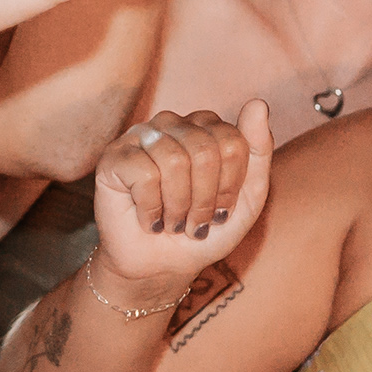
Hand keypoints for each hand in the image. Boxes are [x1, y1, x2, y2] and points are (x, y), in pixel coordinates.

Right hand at [90, 101, 273, 291]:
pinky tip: (148, 219)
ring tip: (173, 222)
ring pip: (174, 160)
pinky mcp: (114, 157)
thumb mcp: (247, 198)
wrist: (160, 267)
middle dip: (205, 199)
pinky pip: (144, 173)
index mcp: (205, 126)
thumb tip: (258, 103)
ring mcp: (140, 136)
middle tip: (195, 222)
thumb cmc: (203, 229)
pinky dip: (152, 208)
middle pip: (205, 150)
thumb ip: (258, 151)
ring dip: (179, 207)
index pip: (232, 141)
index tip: (220, 210)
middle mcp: (172, 123)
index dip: (230, 186)